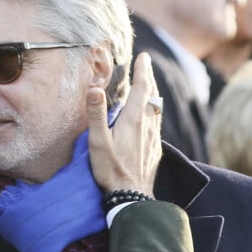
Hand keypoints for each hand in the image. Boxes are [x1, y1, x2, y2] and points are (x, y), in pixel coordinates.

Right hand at [87, 53, 161, 195]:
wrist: (132, 195)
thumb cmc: (111, 169)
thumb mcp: (98, 141)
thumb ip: (97, 114)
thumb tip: (95, 89)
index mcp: (133, 119)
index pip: (141, 88)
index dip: (142, 71)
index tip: (144, 56)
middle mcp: (147, 125)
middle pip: (151, 95)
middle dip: (148, 77)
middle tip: (145, 64)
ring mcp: (153, 137)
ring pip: (156, 108)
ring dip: (152, 92)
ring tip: (148, 85)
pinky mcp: (155, 148)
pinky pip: (156, 121)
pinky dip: (153, 109)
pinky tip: (149, 115)